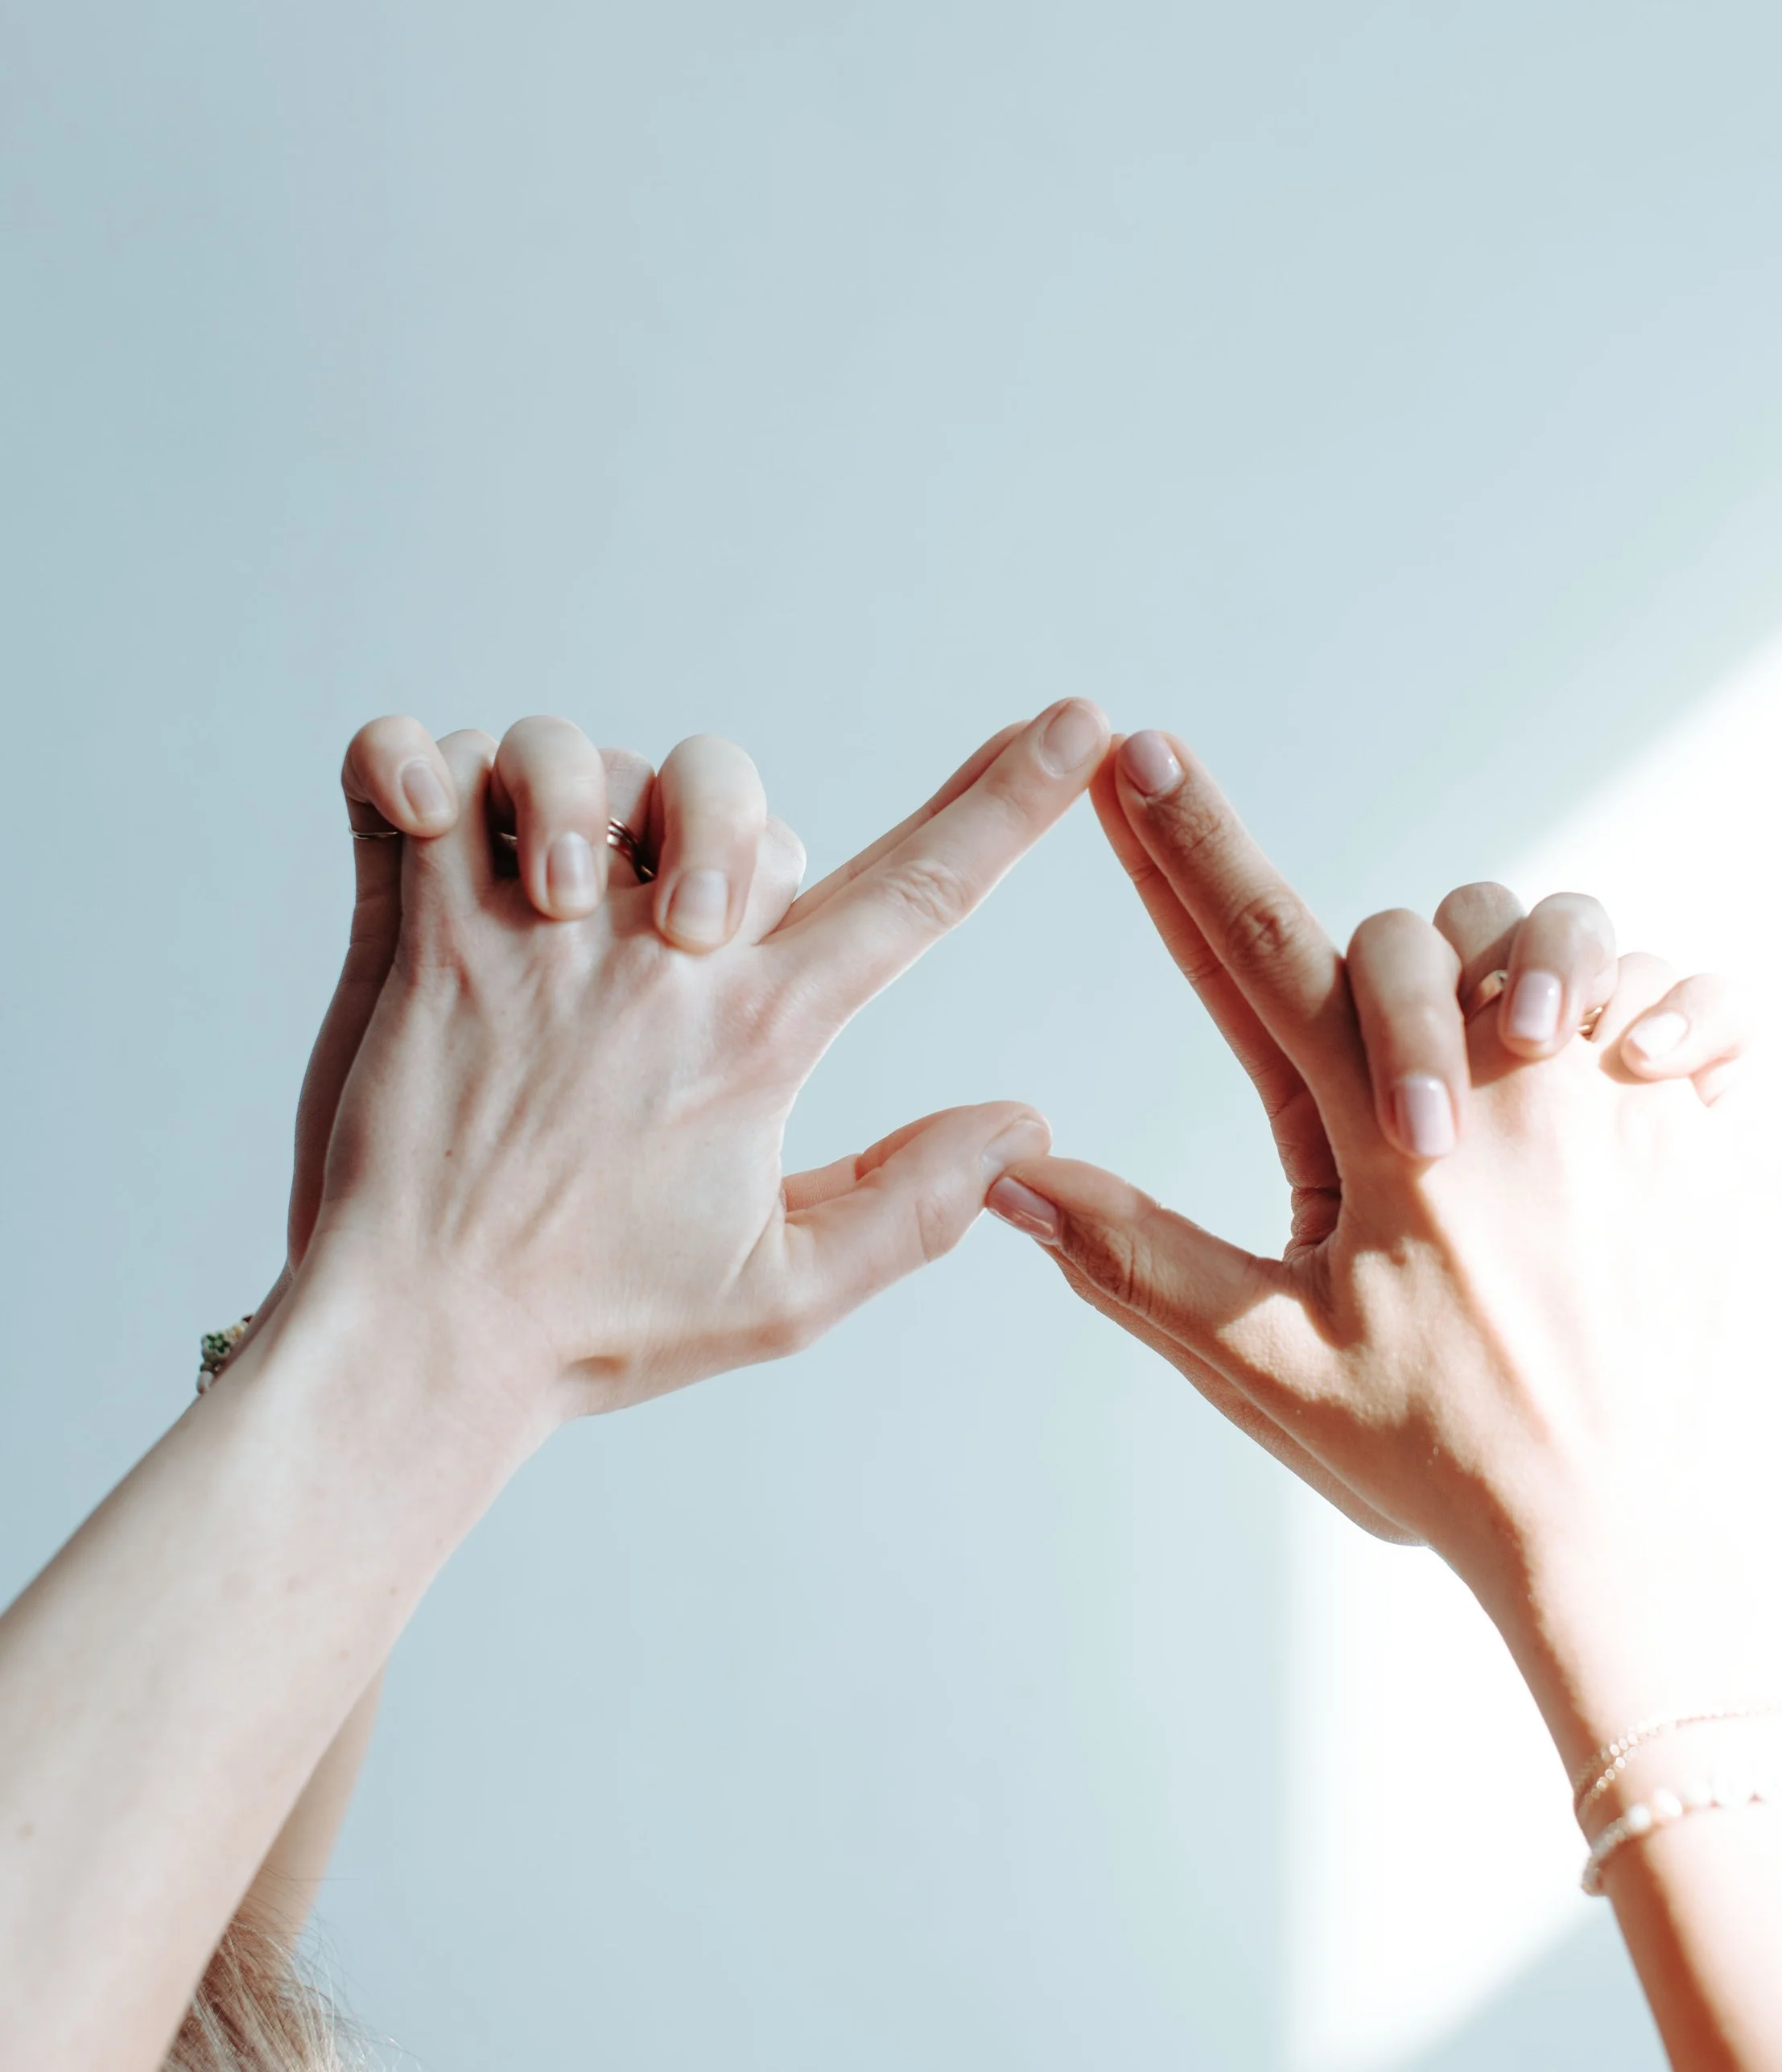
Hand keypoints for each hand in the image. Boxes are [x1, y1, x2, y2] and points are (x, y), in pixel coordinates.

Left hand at [282, 700, 1109, 1424]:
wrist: (413, 1348)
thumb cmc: (591, 1333)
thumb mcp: (783, 1297)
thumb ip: (914, 1206)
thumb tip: (1027, 1123)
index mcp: (756, 1038)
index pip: (920, 890)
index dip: (1010, 801)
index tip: (1078, 723)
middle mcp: (651, 965)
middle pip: (741, 796)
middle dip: (734, 828)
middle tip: (686, 926)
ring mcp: (526, 937)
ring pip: (578, 756)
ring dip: (581, 786)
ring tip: (560, 883)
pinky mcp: (417, 931)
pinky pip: (414, 775)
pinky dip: (413, 764)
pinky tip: (429, 815)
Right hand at [984, 730, 1742, 1644]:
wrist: (1614, 1529)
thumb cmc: (1432, 1455)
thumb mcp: (1264, 1363)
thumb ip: (1134, 1255)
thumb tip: (1007, 1176)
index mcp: (1377, 1138)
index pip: (1258, 949)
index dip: (1186, 846)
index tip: (1135, 750)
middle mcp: (1498, 1093)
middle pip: (1409, 932)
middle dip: (1378, 974)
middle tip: (1395, 1116)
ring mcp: (1606, 1102)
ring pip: (1543, 937)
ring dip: (1506, 971)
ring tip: (1499, 1066)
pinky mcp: (1694, 1130)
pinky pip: (1686, 1000)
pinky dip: (1656, 1006)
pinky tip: (1626, 1061)